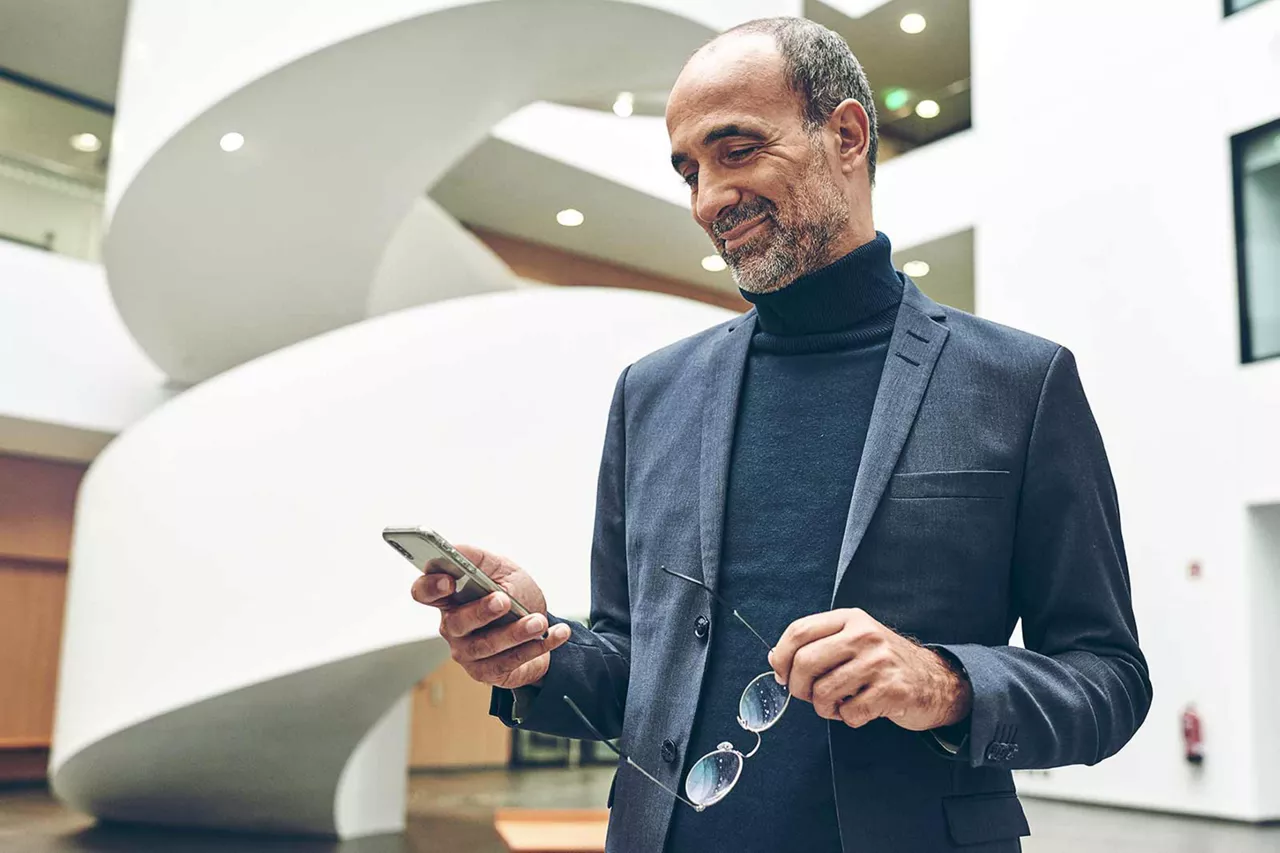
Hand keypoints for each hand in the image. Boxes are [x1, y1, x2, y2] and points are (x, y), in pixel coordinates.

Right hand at [410, 545, 570, 689]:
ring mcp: (468, 652)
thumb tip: (454, 549)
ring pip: (485, 646)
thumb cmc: (513, 593)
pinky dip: (537, 646)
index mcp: (450, 597)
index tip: (449, 581)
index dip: (430, 587)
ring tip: (538, 622)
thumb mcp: (500, 568)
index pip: (423, 592)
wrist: (539, 626)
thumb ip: (477, 558)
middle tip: (504, 601)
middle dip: (480, 612)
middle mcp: (453, 626)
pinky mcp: (488, 672)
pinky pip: (510, 662)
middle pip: (456, 623)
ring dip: (515, 632)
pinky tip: (556, 633)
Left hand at [769, 608, 971, 730]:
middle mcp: (865, 635)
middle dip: (799, 688)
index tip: (782, 676)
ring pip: (824, 692)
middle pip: (805, 662)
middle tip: (808, 697)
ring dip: (824, 708)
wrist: (935, 680)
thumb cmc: (883, 663)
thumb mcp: (852, 642)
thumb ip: (816, 645)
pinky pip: (850, 712)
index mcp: (850, 619)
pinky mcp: (893, 690)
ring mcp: (880, 661)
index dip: (782, 657)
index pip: (799, 631)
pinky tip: (861, 710)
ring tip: (839, 705)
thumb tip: (775, 659)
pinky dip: (849, 718)